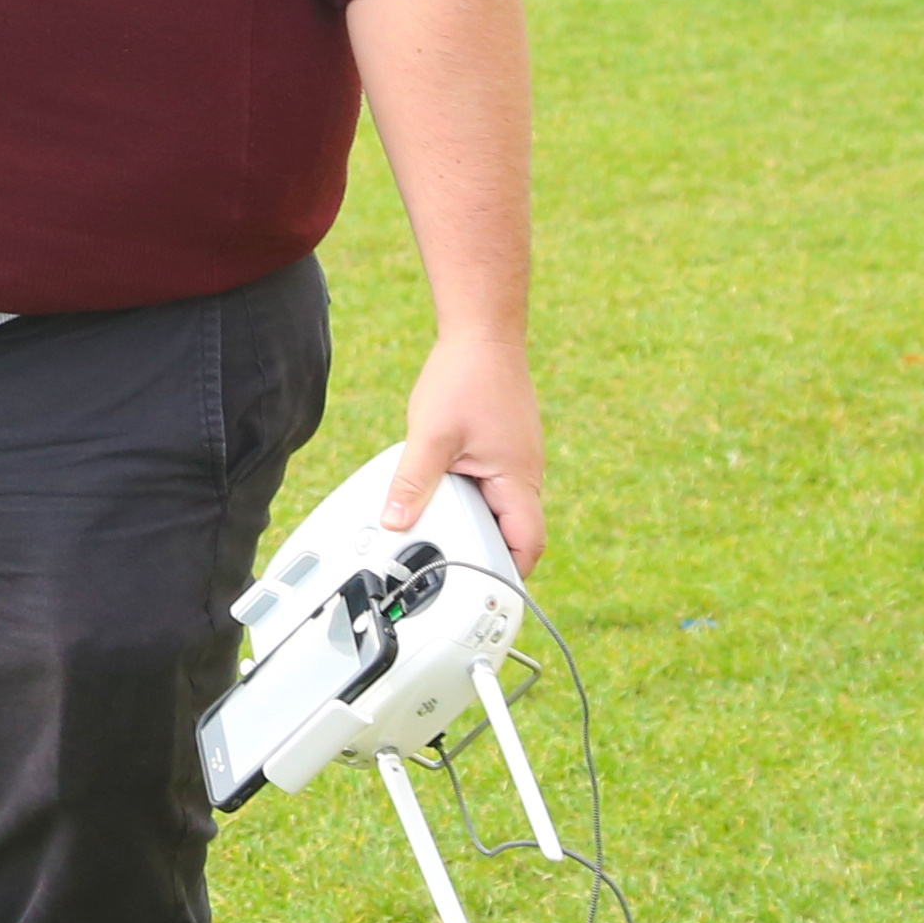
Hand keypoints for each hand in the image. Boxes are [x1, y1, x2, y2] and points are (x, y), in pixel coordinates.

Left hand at [381, 329, 544, 572]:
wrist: (482, 332)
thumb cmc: (467, 376)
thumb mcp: (431, 435)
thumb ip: (413, 481)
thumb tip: (395, 519)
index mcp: (518, 480)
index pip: (528, 543)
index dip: (509, 572)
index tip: (485, 590)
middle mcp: (524, 473)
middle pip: (512, 530)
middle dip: (483, 549)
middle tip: (448, 565)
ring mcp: (515, 459)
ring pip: (499, 507)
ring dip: (473, 520)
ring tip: (438, 529)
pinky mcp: (502, 446)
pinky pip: (491, 483)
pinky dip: (470, 495)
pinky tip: (444, 490)